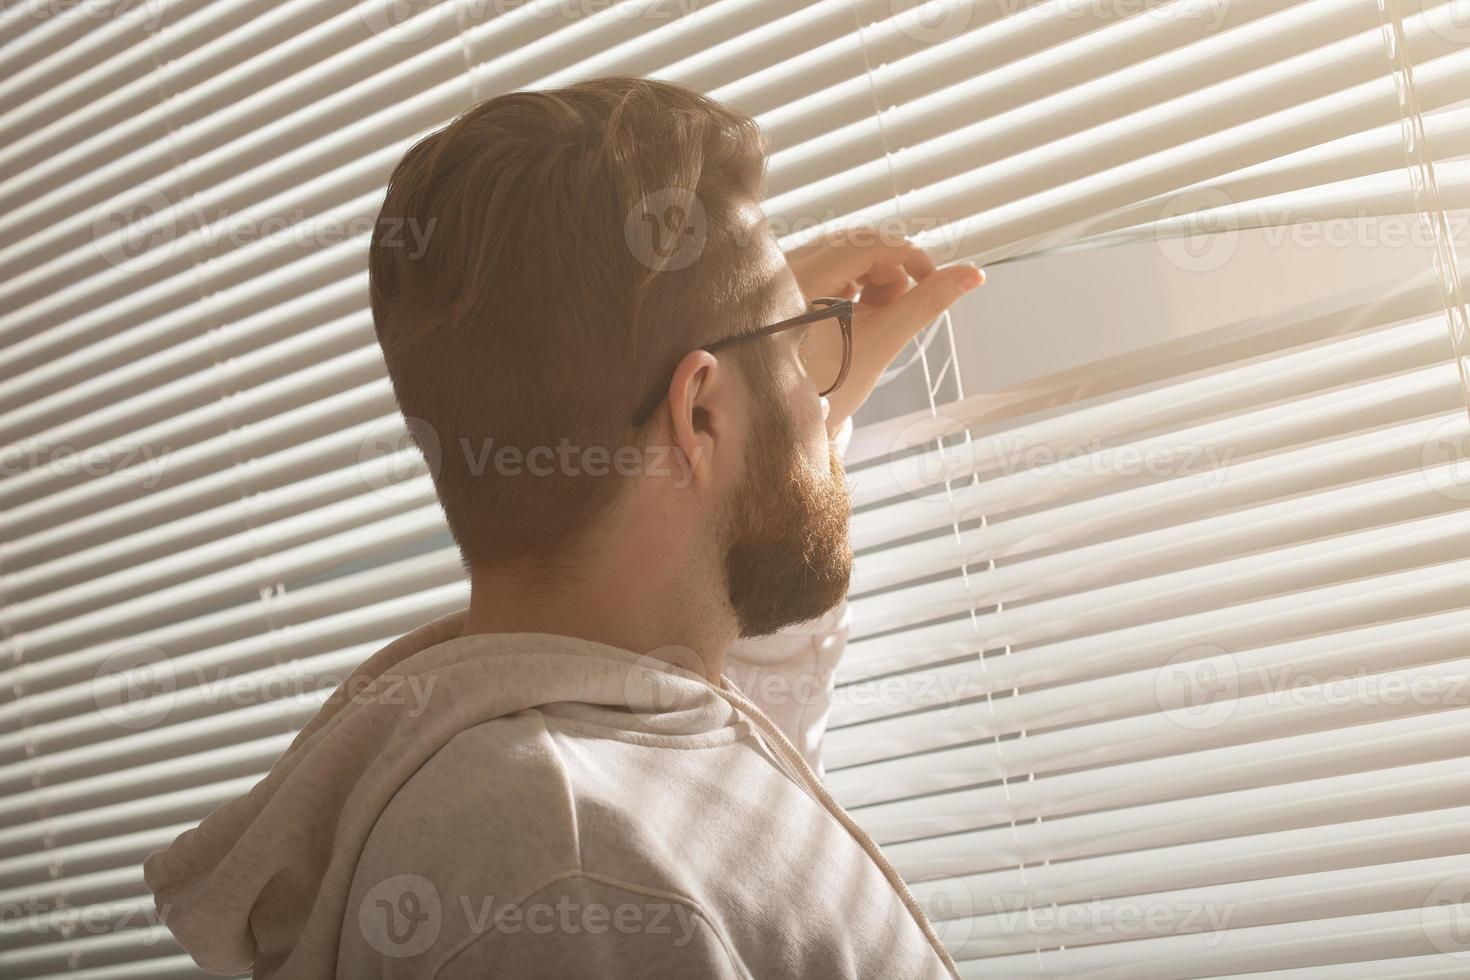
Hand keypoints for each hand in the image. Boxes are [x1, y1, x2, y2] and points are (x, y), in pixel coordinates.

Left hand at [785, 233, 983, 436]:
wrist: (794, 415)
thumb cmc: (834, 384)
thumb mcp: (884, 340)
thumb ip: (928, 302)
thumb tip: (974, 274)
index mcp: (802, 280)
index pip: (867, 242)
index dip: (909, 254)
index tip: (932, 279)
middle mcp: (783, 269)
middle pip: (856, 244)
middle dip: (889, 272)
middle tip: (897, 309)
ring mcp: (781, 275)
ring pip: (844, 253)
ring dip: (873, 279)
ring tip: (874, 319)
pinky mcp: (784, 284)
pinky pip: (827, 265)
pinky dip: (853, 285)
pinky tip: (856, 316)